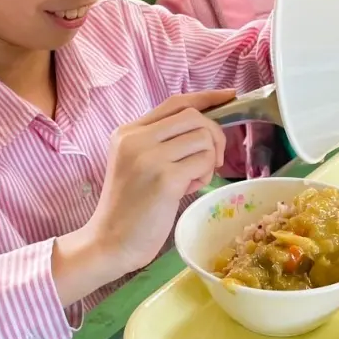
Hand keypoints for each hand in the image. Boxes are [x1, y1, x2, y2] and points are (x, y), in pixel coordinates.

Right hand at [53, 91, 235, 303]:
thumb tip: (207, 128)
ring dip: (208, 159)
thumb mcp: (139, 164)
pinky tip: (190, 188)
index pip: (175, 102)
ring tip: (193, 179)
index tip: (229, 96)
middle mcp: (136, 138)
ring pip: (203, 137)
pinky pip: (203, 161)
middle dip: (214, 135)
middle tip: (211, 161)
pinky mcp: (164, 178)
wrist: (109, 242)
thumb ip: (164, 143)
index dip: (206, 97)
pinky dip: (205, 174)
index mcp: (128, 131)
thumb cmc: (130, 207)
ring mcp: (149, 156)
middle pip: (194, 116)